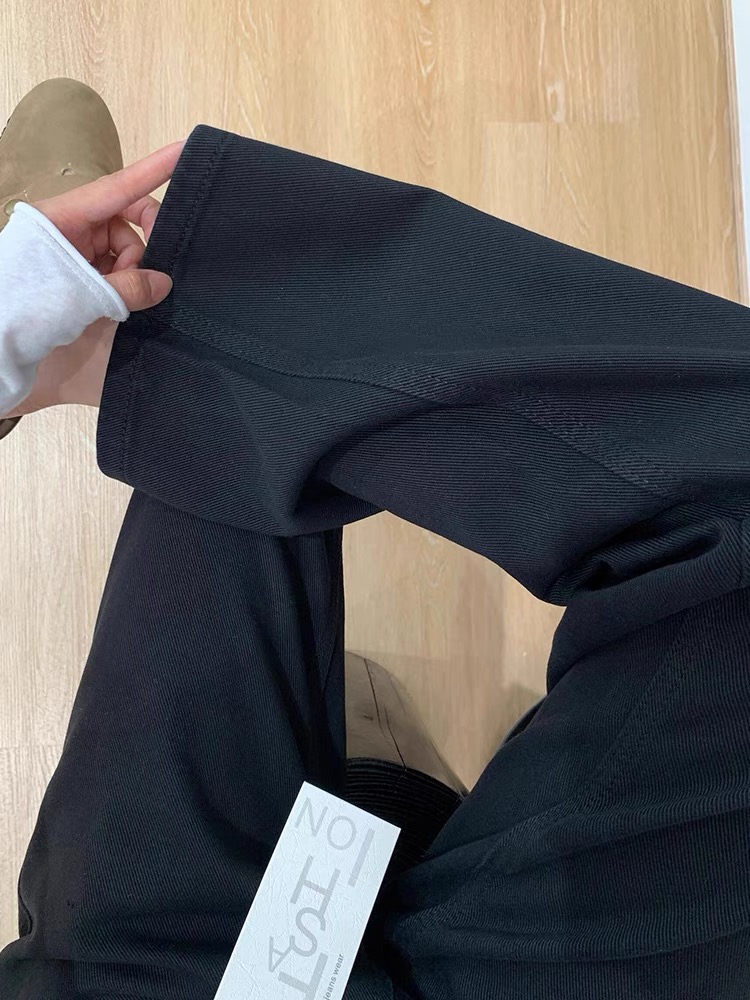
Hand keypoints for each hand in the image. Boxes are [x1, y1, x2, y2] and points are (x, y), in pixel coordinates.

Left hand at [3, 138, 184, 416]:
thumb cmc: (27, 309)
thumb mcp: (82, 295)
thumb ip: (130, 287)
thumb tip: (165, 283)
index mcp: (63, 216)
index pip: (119, 186)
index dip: (155, 169)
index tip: (185, 147)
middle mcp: (70, 229)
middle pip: (126, 221)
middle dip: (143, 246)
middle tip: (149, 275)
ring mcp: (73, 253)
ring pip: (124, 251)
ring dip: (132, 274)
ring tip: (120, 302)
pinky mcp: (76, 278)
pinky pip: (115, 272)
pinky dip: (124, 286)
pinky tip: (120, 305)